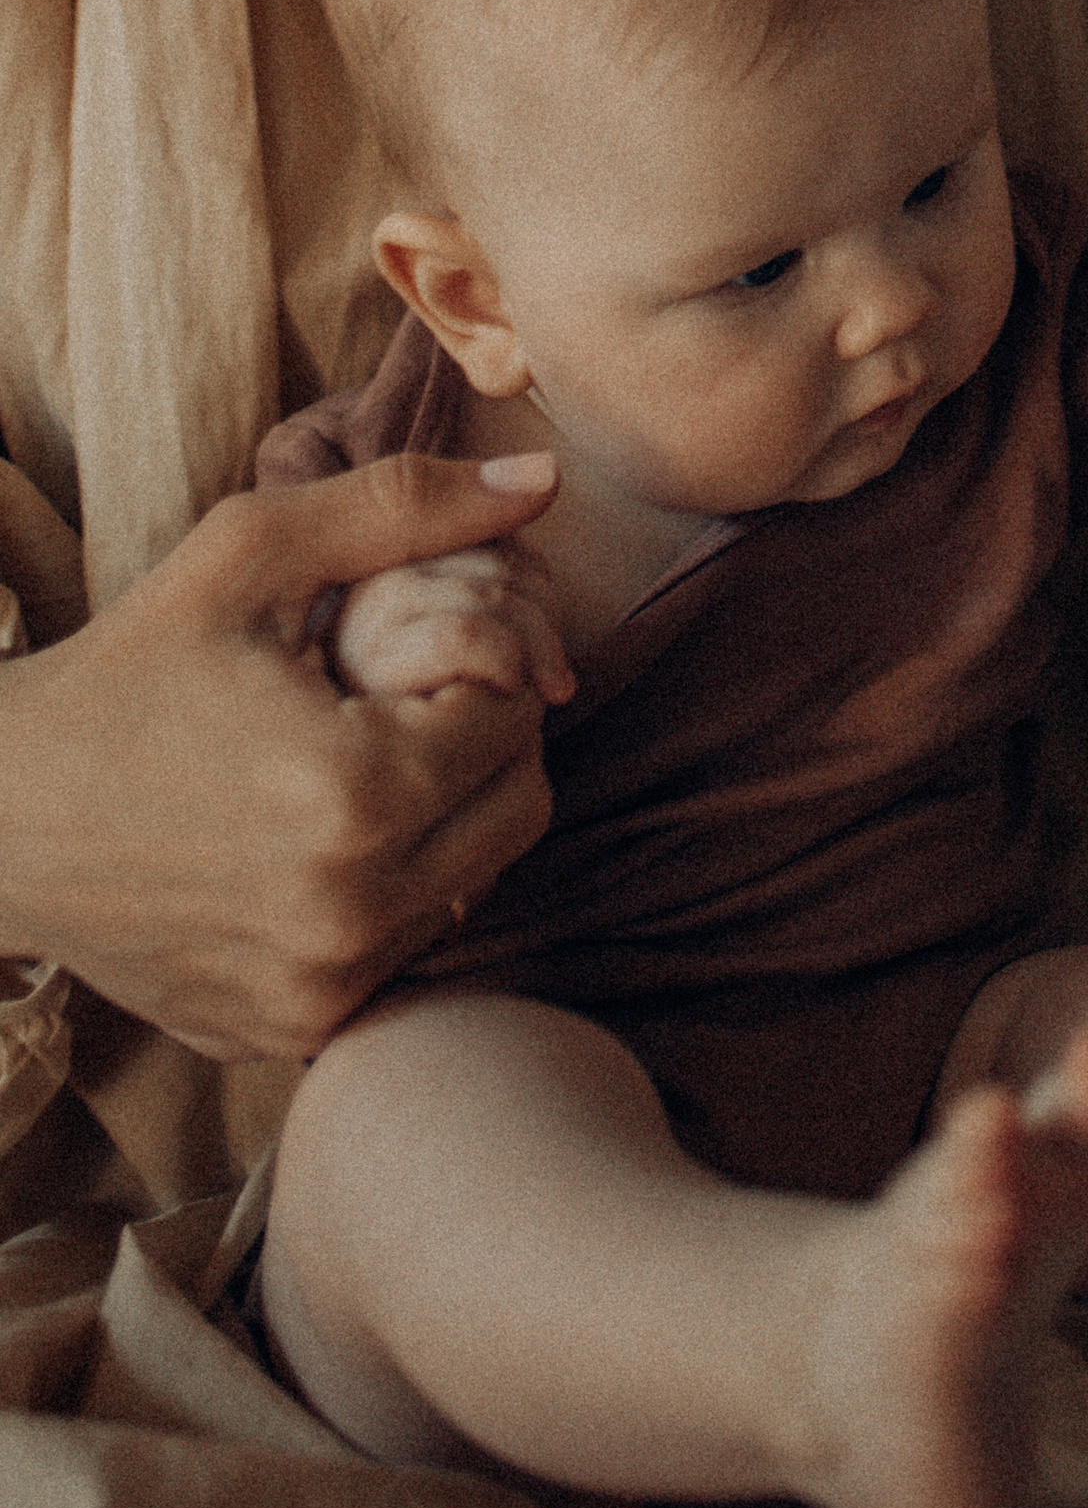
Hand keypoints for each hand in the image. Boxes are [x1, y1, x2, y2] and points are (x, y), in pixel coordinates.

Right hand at [0, 453, 560, 1060]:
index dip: (480, 662)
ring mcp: (319, 990)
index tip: (412, 644)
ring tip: (352, 761)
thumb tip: (545, 476)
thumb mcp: (250, 553)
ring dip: (445, 815)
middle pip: (520, 807)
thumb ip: (406, 505)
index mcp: (354, 798)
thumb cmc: (123, 673)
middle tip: (398, 698)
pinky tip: (315, 837)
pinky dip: (390, 888)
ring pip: (474, 881)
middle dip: (482, 737)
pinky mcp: (287, 1031)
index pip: (516, 716)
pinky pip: (403, 947)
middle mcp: (349, 915)